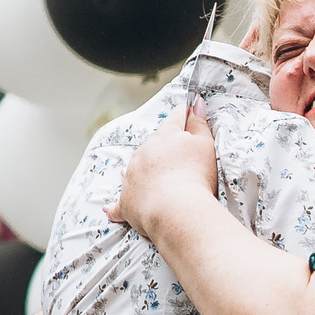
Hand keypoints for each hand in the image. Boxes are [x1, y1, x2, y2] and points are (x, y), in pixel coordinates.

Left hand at [108, 102, 218, 238]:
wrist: (176, 209)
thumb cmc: (195, 176)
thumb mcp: (205, 145)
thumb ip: (200, 124)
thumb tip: (196, 104)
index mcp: (164, 137)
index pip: (175, 119)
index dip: (184, 116)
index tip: (189, 112)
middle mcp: (143, 153)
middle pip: (153, 144)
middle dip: (163, 147)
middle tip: (177, 158)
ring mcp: (131, 176)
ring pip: (133, 168)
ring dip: (141, 171)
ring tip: (149, 179)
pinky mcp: (126, 202)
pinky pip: (117, 205)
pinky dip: (115, 206)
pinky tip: (108, 209)